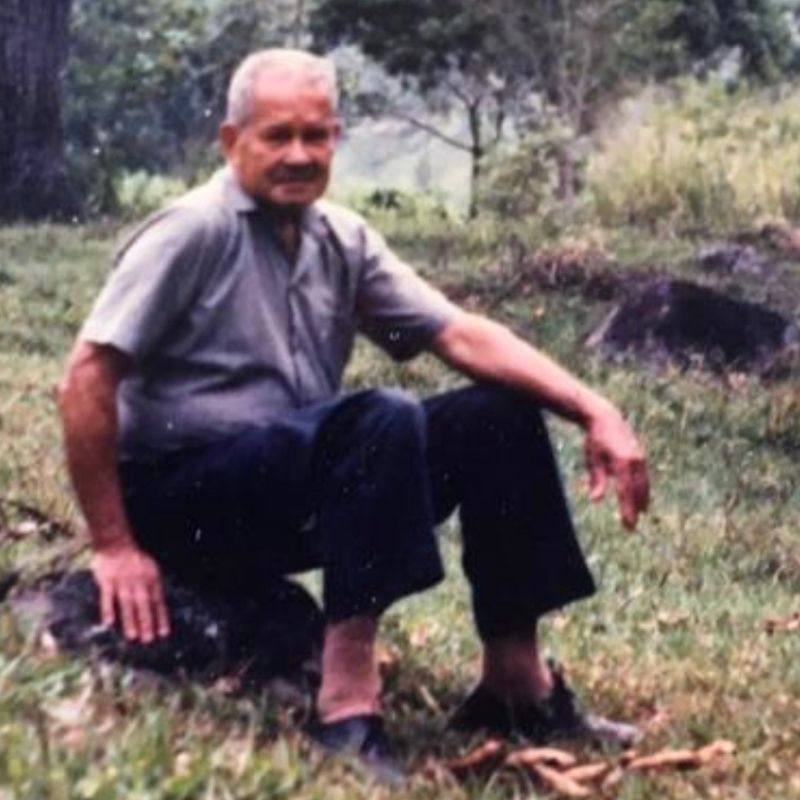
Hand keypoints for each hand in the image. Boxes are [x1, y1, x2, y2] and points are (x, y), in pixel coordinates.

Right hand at [90, 542, 169, 642]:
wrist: (117, 544)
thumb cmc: (136, 560)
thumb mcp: (151, 569)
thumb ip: (154, 587)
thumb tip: (159, 607)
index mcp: (151, 579)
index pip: (158, 601)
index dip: (161, 617)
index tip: (163, 633)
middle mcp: (138, 581)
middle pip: (143, 604)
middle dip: (146, 622)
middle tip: (148, 640)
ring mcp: (122, 581)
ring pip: (127, 603)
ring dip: (129, 620)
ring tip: (132, 637)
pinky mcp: (107, 581)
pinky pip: (107, 597)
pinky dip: (108, 609)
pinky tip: (108, 623)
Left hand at [584, 404, 649, 529]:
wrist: (607, 418)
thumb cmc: (596, 441)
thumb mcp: (593, 460)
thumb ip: (597, 480)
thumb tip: (595, 500)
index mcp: (622, 462)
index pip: (626, 492)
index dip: (627, 510)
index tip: (628, 525)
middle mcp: (634, 461)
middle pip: (637, 491)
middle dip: (635, 509)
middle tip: (632, 527)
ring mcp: (640, 458)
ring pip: (643, 484)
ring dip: (642, 500)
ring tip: (640, 514)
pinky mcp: (641, 457)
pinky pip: (644, 477)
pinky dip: (643, 488)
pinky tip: (641, 497)